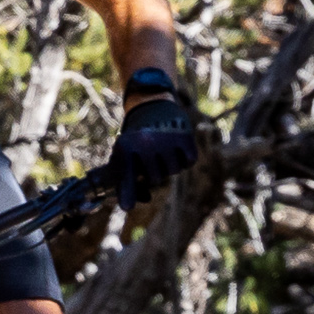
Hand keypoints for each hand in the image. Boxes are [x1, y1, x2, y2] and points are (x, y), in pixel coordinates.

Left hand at [110, 66, 202, 203]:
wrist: (152, 106)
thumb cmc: (137, 140)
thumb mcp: (125, 156)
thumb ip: (128, 181)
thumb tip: (138, 203)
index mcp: (126, 148)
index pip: (127, 175)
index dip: (127, 192)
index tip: (126, 207)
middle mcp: (146, 143)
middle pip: (155, 178)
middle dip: (154, 171)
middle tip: (151, 155)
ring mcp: (166, 139)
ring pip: (173, 171)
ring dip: (170, 164)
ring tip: (162, 148)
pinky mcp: (184, 136)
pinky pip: (188, 161)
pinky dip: (185, 157)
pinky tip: (176, 146)